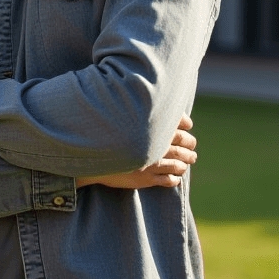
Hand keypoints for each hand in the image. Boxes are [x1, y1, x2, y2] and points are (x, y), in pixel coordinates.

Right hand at [77, 114, 196, 189]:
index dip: (184, 123)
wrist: (86, 157)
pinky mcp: (146, 178)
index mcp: (148, 126)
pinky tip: (175, 176)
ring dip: (185, 162)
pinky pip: (169, 180)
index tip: (187, 125)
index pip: (176, 122)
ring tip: (188, 161)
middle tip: (192, 146)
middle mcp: (153, 144)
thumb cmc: (101, 132)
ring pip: (178, 163)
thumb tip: (144, 99)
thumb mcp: (117, 115)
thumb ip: (132, 109)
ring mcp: (151, 163)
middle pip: (182, 143)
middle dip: (189, 144)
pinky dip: (175, 177)